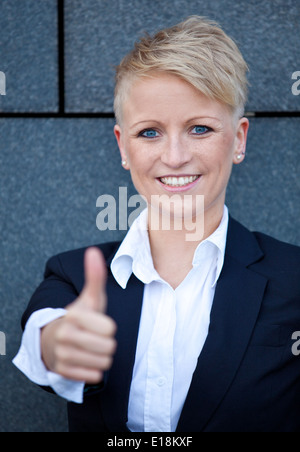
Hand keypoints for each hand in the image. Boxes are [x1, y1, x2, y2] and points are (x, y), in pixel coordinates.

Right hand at [41, 248, 116, 383]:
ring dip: (103, 357)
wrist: (56, 339)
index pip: (110, 329)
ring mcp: (63, 354)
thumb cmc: (80, 317)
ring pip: (104, 362)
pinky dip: (95, 369)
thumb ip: (94, 276)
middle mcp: (65, 335)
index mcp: (74, 315)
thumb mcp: (90, 297)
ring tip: (92, 348)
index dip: (109, 327)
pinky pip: (94, 375)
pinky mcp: (63, 371)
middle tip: (96, 338)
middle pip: (109, 347)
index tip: (98, 324)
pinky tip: (87, 360)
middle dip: (107, 343)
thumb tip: (93, 251)